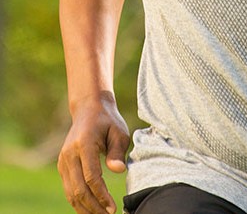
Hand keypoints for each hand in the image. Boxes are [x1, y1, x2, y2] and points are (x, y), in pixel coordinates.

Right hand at [58, 94, 129, 213]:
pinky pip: (69, 188)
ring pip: (71, 192)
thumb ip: (118, 151)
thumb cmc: (108, 120)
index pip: (91, 177)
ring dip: (85, 207)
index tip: (113, 208)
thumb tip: (119, 171)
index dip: (102, 196)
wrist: (89, 108)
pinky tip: (91, 209)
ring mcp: (63, 160)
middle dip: (94, 206)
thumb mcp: (119, 131)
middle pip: (79, 189)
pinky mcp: (63, 165)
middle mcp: (69, 153)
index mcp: (84, 143)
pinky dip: (78, 201)